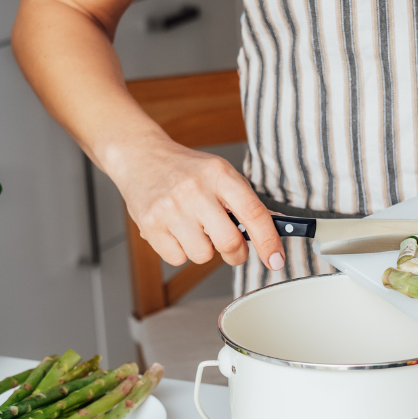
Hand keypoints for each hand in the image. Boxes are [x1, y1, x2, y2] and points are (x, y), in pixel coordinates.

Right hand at [107, 133, 285, 269]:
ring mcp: (170, 209)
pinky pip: (178, 259)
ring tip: (195, 228)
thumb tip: (277, 228)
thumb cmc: (187, 170)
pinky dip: (181, 252)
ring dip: (204, 250)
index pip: (253, 213)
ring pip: (203, 255)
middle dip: (236, 254)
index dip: (269, 241)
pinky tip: (176, 231)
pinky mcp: (151, 226)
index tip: (276, 260)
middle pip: (229, 242)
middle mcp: (195, 191)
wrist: (140, 158)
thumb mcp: (221, 174)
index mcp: (219, 175)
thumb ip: (246, 202)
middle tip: (232, 247)